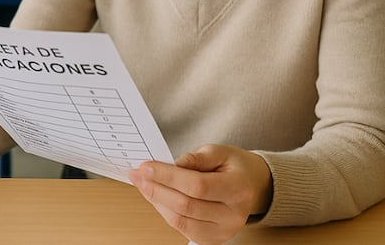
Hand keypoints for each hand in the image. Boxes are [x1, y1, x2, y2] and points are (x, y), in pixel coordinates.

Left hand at [129, 144, 273, 244]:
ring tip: (142, 183)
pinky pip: (181, 227)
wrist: (251, 187)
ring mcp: (223, 231)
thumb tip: (172, 164)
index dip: (168, 177)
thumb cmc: (234, 168)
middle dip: (156, 188)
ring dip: (156, 201)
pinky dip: (164, 211)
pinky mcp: (212, 239)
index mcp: (238, 190)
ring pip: (180, 219)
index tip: (146, 167)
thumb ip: (196, 157)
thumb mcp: (220, 152)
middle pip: (186, 205)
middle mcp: (233, 215)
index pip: (198, 186)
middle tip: (137, 174)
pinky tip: (155, 196)